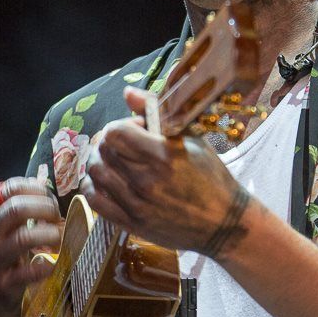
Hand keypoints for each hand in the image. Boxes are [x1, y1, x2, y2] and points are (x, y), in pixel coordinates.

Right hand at [0, 177, 61, 316]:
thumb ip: (13, 210)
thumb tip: (43, 186)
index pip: (9, 188)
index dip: (37, 189)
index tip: (49, 198)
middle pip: (17, 209)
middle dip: (46, 209)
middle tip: (57, 218)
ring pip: (23, 237)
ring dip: (49, 235)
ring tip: (57, 239)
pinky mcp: (1, 286)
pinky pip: (29, 271)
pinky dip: (46, 266)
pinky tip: (51, 264)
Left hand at [81, 87, 250, 259]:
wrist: (225, 223)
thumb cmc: (212, 177)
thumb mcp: (192, 139)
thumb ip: (157, 113)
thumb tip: (127, 92)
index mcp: (164, 156)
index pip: (116, 132)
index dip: (121, 125)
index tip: (135, 129)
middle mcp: (146, 181)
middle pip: (102, 150)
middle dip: (108, 140)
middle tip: (124, 143)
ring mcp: (137, 205)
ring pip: (95, 174)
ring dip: (99, 160)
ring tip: (114, 160)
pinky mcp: (132, 224)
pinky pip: (96, 202)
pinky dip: (93, 186)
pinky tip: (106, 180)